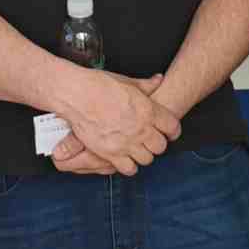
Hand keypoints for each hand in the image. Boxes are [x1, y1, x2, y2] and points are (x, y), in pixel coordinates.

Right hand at [59, 72, 179, 175]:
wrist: (76, 94)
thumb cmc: (99, 85)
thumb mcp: (127, 81)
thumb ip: (145, 85)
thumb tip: (158, 79)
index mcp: (148, 110)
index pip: (172, 127)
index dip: (172, 131)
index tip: (168, 132)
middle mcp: (141, 129)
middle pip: (161, 146)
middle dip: (157, 144)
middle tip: (150, 140)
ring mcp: (127, 143)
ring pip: (147, 159)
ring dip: (143, 155)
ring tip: (137, 149)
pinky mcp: (111, 154)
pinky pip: (129, 169)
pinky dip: (129, 165)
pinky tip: (125, 158)